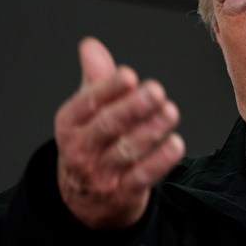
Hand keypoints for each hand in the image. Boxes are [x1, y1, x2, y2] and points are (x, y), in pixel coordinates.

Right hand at [54, 37, 184, 228]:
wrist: (85, 200)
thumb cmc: (91, 144)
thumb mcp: (86, 112)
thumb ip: (95, 78)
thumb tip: (90, 45)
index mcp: (70, 124)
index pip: (88, 103)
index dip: (109, 88)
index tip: (129, 75)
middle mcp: (81, 150)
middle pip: (107, 126)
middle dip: (133, 107)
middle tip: (156, 91)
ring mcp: (100, 174)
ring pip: (126, 150)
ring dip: (150, 130)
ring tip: (170, 112)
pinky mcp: (122, 193)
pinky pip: (142, 176)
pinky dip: (160, 161)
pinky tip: (175, 144)